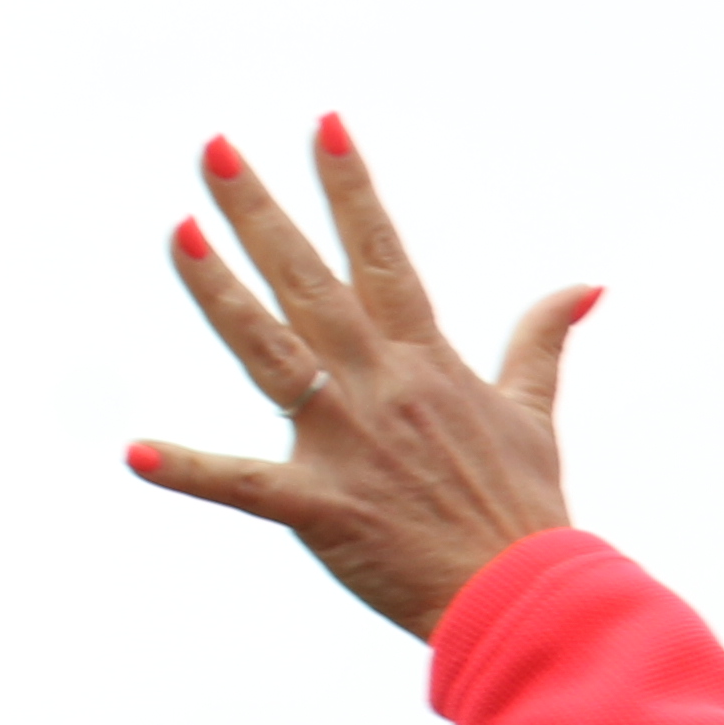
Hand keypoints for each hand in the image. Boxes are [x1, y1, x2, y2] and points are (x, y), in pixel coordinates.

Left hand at [127, 119, 593, 640]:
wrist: (526, 599)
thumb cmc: (525, 512)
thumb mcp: (535, 416)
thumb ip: (542, 342)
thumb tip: (586, 285)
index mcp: (428, 365)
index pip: (384, 258)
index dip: (352, 190)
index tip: (325, 124)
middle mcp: (382, 389)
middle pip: (311, 284)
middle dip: (263, 213)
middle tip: (217, 148)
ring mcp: (347, 446)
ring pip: (269, 352)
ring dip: (218, 292)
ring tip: (178, 230)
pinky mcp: (320, 508)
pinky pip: (245, 485)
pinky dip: (192, 472)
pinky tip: (137, 453)